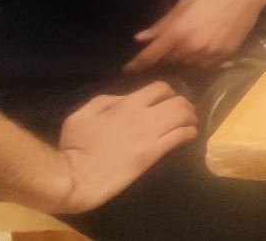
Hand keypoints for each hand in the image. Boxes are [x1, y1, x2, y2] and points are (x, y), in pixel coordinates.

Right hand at [52, 82, 196, 212]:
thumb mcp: (82, 115)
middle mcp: (143, 115)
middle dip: (185, 104)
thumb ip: (105, 101)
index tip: (168, 99)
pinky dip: (190, 133)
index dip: (168, 92)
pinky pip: (181, 137)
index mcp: (127, 103)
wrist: (78, 177)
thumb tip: (125, 98)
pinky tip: (189, 136)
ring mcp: (150, 134)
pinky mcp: (154, 153)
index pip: (160, 87)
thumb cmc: (75, 146)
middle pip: (178, 101)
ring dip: (191, 118)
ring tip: (190, 123)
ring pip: (183, 117)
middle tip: (184, 112)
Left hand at [123, 0, 265, 73]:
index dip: (136, 65)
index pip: (150, 56)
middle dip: (165, 57)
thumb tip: (139, 39)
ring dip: (183, 60)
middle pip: (169, 62)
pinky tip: (203, 47)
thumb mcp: (182, 5)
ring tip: (188, 45)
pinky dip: (199, 61)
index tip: (127, 70)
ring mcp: (209, 55)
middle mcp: (192, 48)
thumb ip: (160, 25)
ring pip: (187, 66)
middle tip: (169, 45)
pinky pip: (205, 66)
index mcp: (178, 33)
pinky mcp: (224, 57)